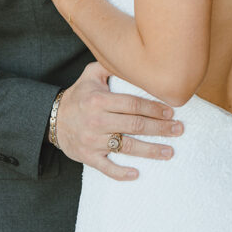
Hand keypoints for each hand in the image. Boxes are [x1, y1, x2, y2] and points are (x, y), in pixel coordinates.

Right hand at [56, 62, 183, 180]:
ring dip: (150, 151)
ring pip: (126, 147)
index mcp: (99, 99)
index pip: (133, 104)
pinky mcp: (88, 157)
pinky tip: (137, 173)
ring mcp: (93, 141)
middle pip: (135, 125)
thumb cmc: (78, 95)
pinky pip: (107, 168)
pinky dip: (121, 173)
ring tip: (169, 152)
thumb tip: (134, 57)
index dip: (154, 108)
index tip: (171, 111)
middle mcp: (97, 120)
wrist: (53, 118)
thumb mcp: (91, 74)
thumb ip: (111, 66)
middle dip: (160, 128)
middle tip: (178, 129)